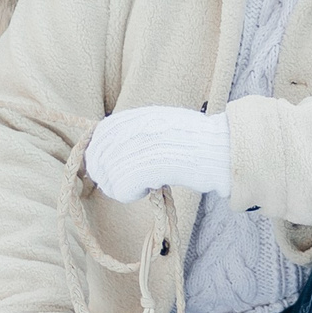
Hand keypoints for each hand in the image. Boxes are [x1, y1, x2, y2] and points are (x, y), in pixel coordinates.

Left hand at [86, 105, 231, 202]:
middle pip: (96, 160)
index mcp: (130, 117)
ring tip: (145, 182)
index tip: (112, 167)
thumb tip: (110, 147)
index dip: (100, 156)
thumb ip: (133, 131)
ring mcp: (131, 149)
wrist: (215, 147)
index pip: (98, 138)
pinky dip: (133, 195)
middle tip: (131, 180)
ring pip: (106, 179)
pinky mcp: (138, 170)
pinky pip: (119, 192)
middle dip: (109, 175)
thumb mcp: (159, 122)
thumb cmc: (193, 139)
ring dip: (123, 187)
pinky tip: (150, 187)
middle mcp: (126, 131)